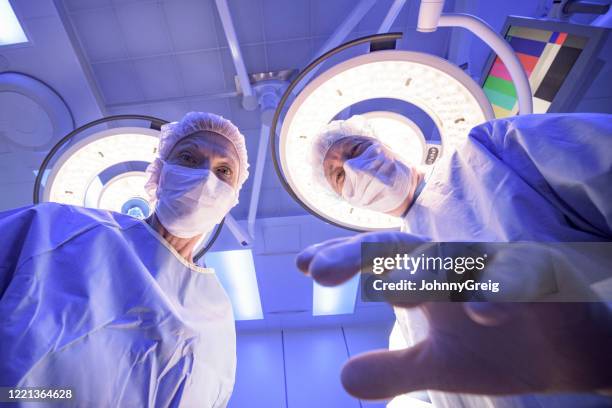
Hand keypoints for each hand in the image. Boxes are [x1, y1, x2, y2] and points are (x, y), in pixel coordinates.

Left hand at [296, 232, 611, 399]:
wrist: (569, 353)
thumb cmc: (498, 347)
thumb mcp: (439, 365)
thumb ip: (395, 367)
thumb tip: (343, 379)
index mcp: (428, 278)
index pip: (378, 258)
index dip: (342, 258)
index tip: (304, 267)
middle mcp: (456, 265)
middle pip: (402, 247)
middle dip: (360, 254)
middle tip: (320, 272)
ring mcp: (496, 268)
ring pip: (456, 259)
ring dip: (425, 272)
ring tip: (392, 290)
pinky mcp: (540, 281)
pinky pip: (518, 281)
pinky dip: (500, 291)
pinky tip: (485, 313)